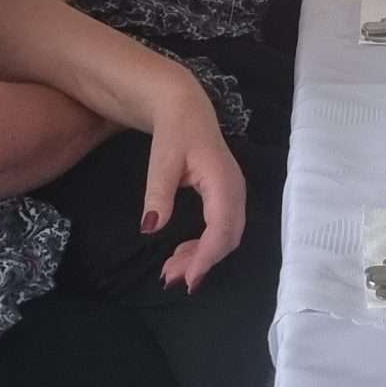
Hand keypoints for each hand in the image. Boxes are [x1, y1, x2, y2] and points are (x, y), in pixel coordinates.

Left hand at [138, 74, 245, 290]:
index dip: (206, 256)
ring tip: (171, 270)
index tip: (187, 279)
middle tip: (171, 279)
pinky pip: (221, 228)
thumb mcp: (161, 159)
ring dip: (202, 256)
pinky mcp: (226, 196)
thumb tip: (151, 228)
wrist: (185, 107)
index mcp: (222, 180)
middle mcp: (234, 190)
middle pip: (228, 237)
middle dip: (203, 262)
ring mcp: (233, 193)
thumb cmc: (175, 131)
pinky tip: (181, 253)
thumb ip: (158, 193)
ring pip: (226, 235)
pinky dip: (203, 246)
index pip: (221, 227)